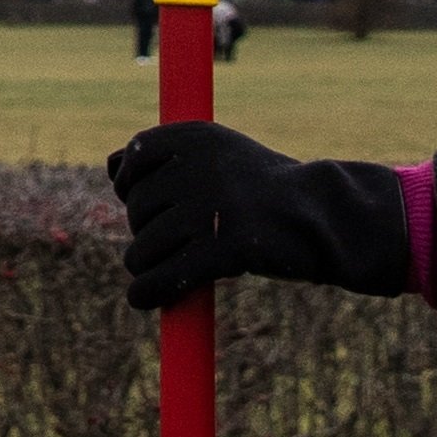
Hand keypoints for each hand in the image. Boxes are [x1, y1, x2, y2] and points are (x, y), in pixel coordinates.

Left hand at [105, 122, 411, 310]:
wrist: (326, 217)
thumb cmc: (266, 189)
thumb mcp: (220, 155)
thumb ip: (168, 157)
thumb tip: (110, 167)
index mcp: (196, 137)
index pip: (134, 158)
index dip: (129, 184)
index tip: (137, 201)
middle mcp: (198, 166)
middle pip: (137, 208)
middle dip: (145, 230)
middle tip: (174, 243)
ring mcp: (211, 207)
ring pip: (144, 247)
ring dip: (145, 267)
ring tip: (162, 272)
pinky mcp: (224, 248)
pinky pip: (167, 276)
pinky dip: (149, 291)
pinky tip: (142, 299)